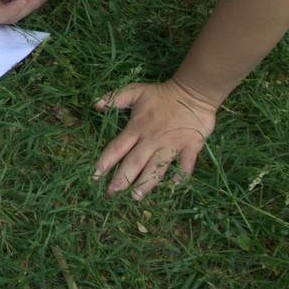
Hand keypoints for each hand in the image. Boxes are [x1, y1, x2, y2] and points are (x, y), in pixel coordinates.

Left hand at [93, 79, 217, 199]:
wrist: (193, 92)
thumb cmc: (162, 94)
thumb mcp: (136, 91)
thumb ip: (115, 98)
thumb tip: (95, 104)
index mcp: (137, 127)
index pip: (117, 147)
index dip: (105, 162)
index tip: (95, 177)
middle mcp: (152, 139)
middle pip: (134, 163)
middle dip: (121, 179)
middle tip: (111, 194)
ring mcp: (171, 145)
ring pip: (156, 168)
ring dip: (146, 184)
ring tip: (135, 197)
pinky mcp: (190, 147)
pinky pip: (185, 165)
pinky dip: (180, 176)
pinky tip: (174, 186)